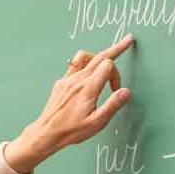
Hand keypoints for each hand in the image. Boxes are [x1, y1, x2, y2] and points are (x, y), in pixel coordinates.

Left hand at [4, 34, 134, 173]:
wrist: (46, 133)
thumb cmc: (71, 131)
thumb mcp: (96, 123)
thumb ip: (112, 105)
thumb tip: (126, 91)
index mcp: (88, 88)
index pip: (108, 65)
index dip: (117, 75)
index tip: (116, 90)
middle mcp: (77, 80)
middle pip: (100, 56)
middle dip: (116, 49)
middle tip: (128, 40)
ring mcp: (67, 79)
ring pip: (85, 57)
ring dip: (97, 56)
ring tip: (105, 60)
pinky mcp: (61, 83)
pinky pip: (74, 66)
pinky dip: (84, 65)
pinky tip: (87, 74)